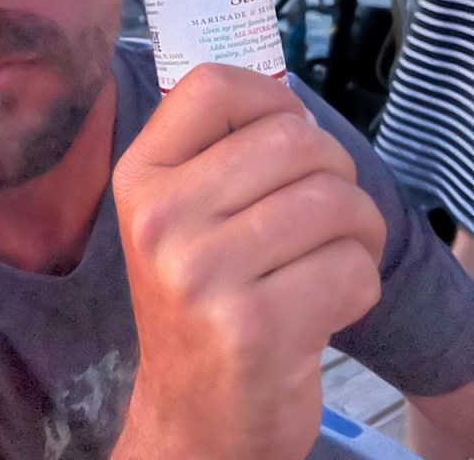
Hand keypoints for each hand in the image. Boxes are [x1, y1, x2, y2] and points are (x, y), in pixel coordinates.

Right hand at [112, 64, 385, 459]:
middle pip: (292, 140)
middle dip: (336, 169)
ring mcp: (203, 273)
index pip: (211, 86)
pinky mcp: (256, 326)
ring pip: (333, 201)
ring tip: (334, 254)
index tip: (290, 130)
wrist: (192, 416)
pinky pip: (352, 266)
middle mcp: (161, 218)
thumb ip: (216, 154)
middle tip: (329, 207)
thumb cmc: (200, 302)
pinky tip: (327, 303)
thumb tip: (291, 106)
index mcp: (140, 178)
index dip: (270, 96)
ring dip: (360, 228)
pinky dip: (361, 281)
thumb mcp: (177, 219)